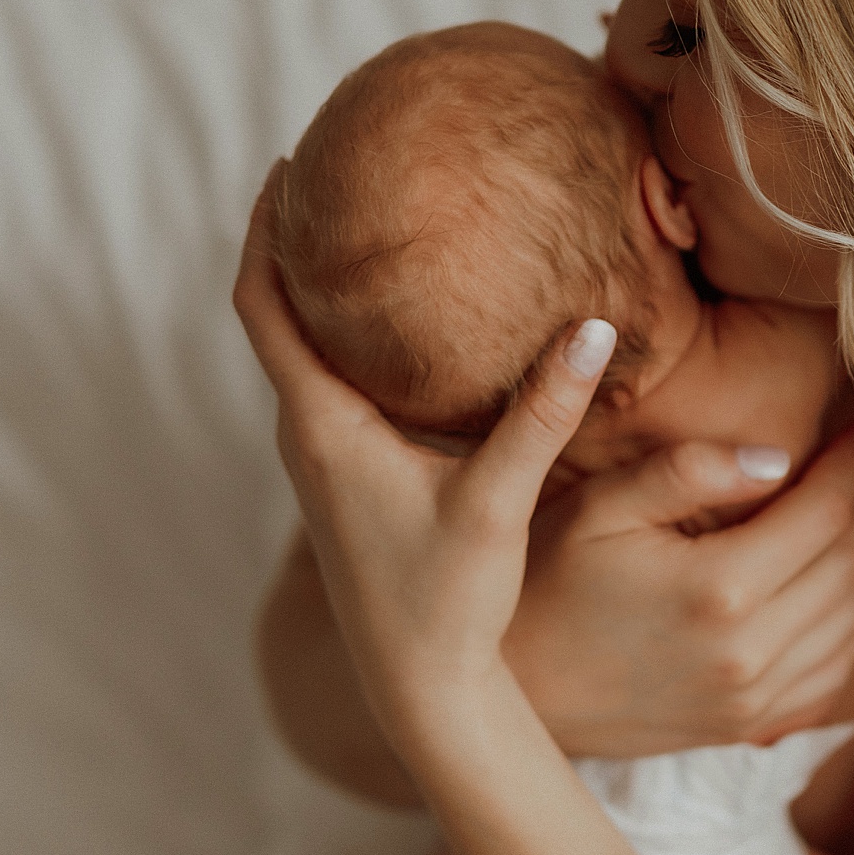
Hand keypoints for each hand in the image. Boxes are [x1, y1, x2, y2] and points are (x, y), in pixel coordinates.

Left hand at [231, 168, 612, 752]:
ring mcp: (323, 463)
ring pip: (306, 354)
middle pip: (276, 317)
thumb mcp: (497, 500)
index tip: (290, 164)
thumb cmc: (446, 601)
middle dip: (296, 245)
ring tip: (373, 238)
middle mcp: (307, 437)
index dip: (266, 229)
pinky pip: (335, 388)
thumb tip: (591, 327)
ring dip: (324, 296)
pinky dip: (354, 343)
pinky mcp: (349, 484)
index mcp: (321, 425)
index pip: (262, 304)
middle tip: (339, 176)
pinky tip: (410, 334)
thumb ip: (541, 413)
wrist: (419, 691)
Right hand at [508, 428, 853, 756]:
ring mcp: (753, 700)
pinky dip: (851, 624)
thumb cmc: (549, 582)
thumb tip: (777, 458)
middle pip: (851, 567)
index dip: (851, 464)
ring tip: (850, 517)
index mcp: (719, 589)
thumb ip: (688, 470)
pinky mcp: (748, 726)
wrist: (517, 689)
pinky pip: (834, 673)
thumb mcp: (602, 506)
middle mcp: (749, 653)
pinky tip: (833, 586)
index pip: (825, 515)